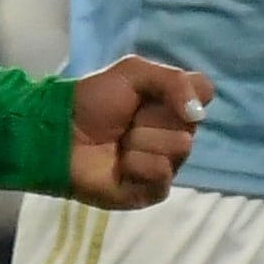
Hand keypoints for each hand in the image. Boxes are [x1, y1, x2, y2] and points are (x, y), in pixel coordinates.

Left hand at [66, 56, 213, 209]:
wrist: (59, 132)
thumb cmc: (93, 100)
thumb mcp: (132, 73)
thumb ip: (174, 80)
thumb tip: (198, 112)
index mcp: (173, 105)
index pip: (204, 92)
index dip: (181, 91)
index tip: (154, 93)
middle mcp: (175, 134)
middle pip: (190, 125)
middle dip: (151, 119)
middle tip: (126, 121)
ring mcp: (166, 164)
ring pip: (178, 148)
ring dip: (140, 141)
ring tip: (118, 143)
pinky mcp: (153, 191)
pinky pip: (162, 174)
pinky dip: (137, 165)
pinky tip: (119, 165)